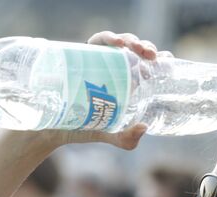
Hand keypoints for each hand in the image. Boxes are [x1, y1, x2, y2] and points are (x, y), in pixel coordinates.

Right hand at [35, 31, 165, 149]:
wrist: (49, 127)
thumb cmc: (81, 128)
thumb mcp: (109, 135)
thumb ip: (126, 139)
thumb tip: (144, 127)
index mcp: (125, 83)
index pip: (145, 65)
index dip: (159, 59)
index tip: (167, 61)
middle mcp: (113, 69)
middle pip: (135, 51)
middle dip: (146, 47)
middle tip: (153, 56)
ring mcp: (97, 60)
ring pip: (119, 42)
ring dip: (131, 40)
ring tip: (137, 48)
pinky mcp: (81, 56)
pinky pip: (97, 40)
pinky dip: (108, 37)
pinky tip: (117, 44)